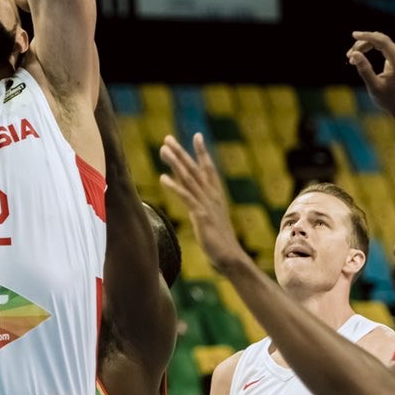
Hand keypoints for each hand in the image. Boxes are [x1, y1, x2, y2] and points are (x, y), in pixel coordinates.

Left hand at [160, 133, 243, 270]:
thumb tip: (196, 204)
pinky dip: (174, 186)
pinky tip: (163, 177)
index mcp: (216, 196)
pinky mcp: (201, 215)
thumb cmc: (220, 242)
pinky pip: (186, 197)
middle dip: (181, 152)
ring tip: (163, 149)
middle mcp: (212, 196)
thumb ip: (204, 208)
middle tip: (167, 138)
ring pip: (189, 178)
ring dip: (175, 162)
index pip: (208, 169)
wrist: (230, 258)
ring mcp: (207, 205)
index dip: (202, 152)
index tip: (197, 136)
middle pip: (195, 169)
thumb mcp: (211, 220)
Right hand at [346, 31, 394, 114]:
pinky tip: (360, 56)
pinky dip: (370, 48)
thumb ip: (364, 70)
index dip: (367, 36)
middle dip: (363, 43)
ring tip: (351, 58)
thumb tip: (354, 54)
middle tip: (349, 55)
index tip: (354, 35)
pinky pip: (382, 46)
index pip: (383, 42)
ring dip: (365, 46)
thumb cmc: (389, 99)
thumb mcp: (374, 87)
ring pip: (380, 41)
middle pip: (380, 39)